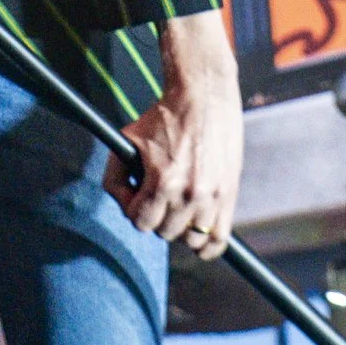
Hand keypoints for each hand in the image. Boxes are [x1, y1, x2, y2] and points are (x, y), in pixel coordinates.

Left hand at [105, 11, 241, 259]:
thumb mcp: (128, 141)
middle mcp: (190, 194)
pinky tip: (197, 240)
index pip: (141, 223)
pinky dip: (207, 247)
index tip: (137, 198)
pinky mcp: (230, 196)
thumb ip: (116, 177)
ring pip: (189, 240)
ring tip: (176, 207)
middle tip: (157, 197)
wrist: (204, 97)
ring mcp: (213, 198)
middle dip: (156, 217)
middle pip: (164, 232)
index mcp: (163, 182)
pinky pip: (219, 241)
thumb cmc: (163, 118)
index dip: (134, 211)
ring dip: (179, 228)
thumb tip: (125, 206)